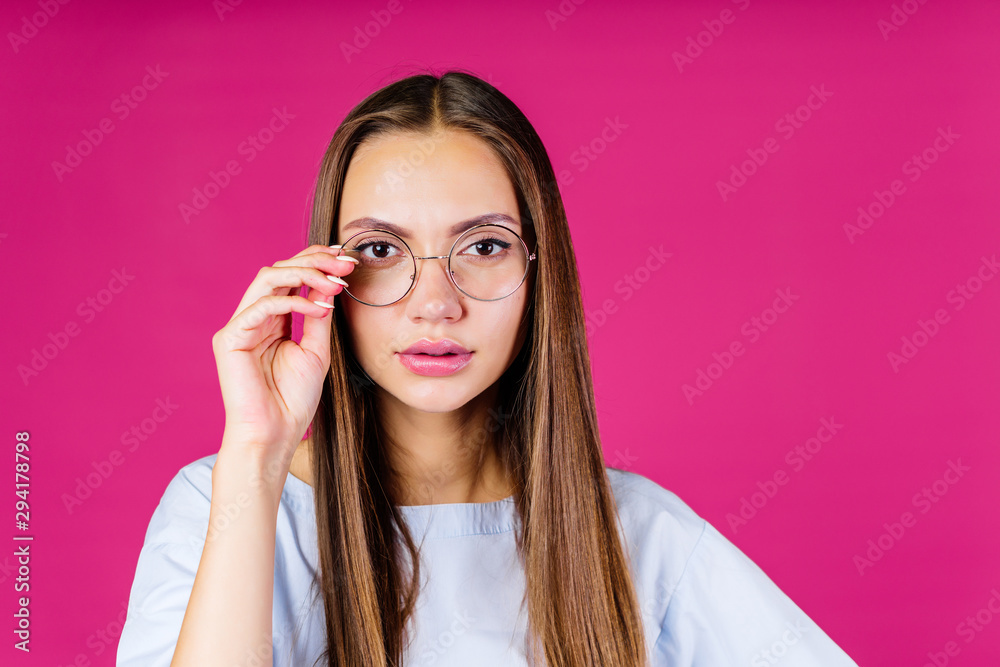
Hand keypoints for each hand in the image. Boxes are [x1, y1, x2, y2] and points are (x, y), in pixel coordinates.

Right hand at [210, 244, 355, 470]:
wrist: (275, 434)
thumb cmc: (293, 399)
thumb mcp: (316, 350)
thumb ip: (318, 316)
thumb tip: (329, 283)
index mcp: (272, 319)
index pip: (291, 278)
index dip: (316, 263)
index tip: (346, 260)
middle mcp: (253, 317)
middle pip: (278, 270)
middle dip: (314, 261)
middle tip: (344, 263)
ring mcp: (239, 326)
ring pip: (268, 279)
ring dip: (305, 274)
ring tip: (335, 282)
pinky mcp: (230, 338)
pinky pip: (262, 306)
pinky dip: (294, 302)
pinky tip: (319, 310)